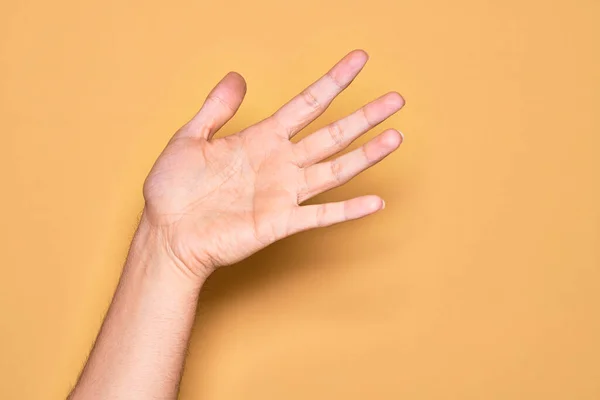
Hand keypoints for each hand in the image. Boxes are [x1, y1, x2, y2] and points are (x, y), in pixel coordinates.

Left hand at [142, 50, 404, 278]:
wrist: (166, 233)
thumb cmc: (174, 189)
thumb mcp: (190, 137)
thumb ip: (217, 108)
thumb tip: (237, 76)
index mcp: (261, 139)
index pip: (307, 103)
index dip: (334, 81)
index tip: (358, 60)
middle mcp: (280, 163)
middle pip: (332, 133)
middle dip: (364, 116)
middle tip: (395, 98)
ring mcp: (284, 194)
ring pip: (335, 169)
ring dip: (367, 154)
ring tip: (395, 136)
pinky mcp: (280, 223)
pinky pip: (321, 216)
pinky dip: (348, 210)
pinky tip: (376, 201)